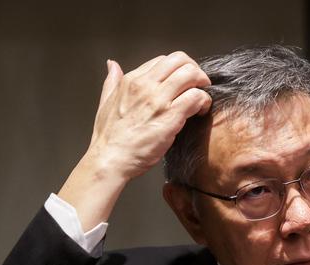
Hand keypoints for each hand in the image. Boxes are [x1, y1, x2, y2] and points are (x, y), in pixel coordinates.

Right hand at [58, 52, 211, 229]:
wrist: (110, 160)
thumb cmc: (109, 138)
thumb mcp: (105, 103)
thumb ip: (112, 81)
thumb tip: (113, 65)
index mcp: (132, 80)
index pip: (163, 60)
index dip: (177, 68)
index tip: (182, 81)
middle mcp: (146, 86)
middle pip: (180, 60)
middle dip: (194, 69)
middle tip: (199, 84)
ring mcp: (159, 100)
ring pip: (191, 75)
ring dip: (202, 84)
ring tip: (202, 98)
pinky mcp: (170, 117)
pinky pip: (196, 97)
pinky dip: (204, 101)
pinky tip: (201, 111)